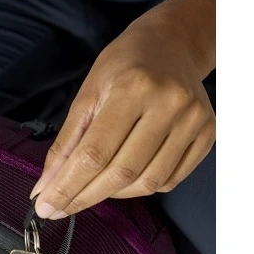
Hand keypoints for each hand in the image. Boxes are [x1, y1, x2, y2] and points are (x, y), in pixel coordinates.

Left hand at [31, 17, 214, 218]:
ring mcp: (193, 120)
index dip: (68, 186)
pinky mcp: (208, 134)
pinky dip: (142, 187)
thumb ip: (67, 143)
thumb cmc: (125, 66)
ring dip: (114, 195)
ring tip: (94, 188)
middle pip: (122, 172)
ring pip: (148, 182)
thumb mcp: (88, 94)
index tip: (46, 206)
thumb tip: (46, 188)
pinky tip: (126, 178)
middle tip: (60, 209)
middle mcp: (169, 104)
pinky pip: (170, 180)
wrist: (172, 44)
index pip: (95, 153)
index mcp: (133, 88)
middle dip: (85, 197)